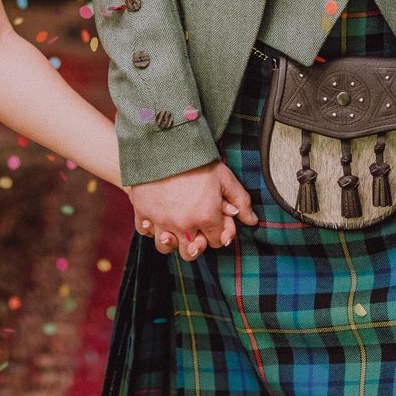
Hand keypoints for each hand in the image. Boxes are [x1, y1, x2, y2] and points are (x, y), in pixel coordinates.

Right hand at [129, 160, 256, 261]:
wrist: (165, 142)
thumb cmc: (198, 160)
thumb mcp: (224, 177)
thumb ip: (240, 201)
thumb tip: (252, 221)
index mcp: (206, 217)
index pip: (217, 241)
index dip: (219, 231)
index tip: (214, 218)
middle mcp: (183, 224)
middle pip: (190, 252)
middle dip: (196, 244)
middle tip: (195, 228)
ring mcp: (160, 220)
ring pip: (165, 247)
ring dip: (172, 240)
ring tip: (174, 226)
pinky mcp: (142, 211)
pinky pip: (144, 231)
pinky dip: (150, 227)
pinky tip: (158, 216)